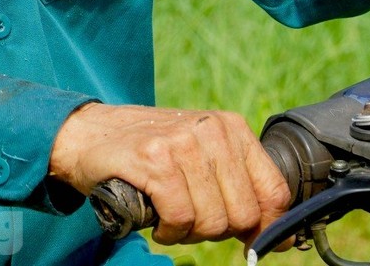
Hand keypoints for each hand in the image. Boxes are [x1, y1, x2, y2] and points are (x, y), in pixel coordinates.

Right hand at [49, 103, 289, 245]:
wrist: (89, 134)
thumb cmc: (151, 153)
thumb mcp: (202, 156)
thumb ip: (239, 187)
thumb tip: (280, 237)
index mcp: (232, 127)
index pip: (274, 190)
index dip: (268, 227)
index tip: (252, 242)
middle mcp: (211, 130)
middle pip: (243, 213)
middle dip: (217, 230)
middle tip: (191, 219)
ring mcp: (183, 143)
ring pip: (212, 220)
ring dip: (189, 233)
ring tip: (171, 216)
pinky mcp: (154, 160)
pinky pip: (180, 218)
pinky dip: (169, 231)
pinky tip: (157, 219)